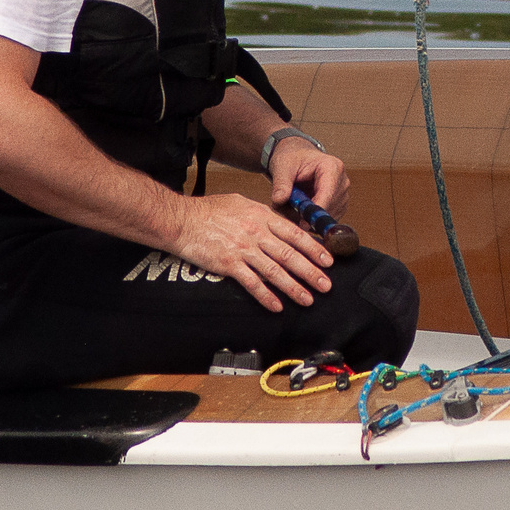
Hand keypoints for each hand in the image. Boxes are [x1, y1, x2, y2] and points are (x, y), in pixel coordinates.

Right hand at [171, 193, 331, 310]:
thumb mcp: (241, 203)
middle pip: (290, 255)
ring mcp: (243, 249)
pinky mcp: (229, 264)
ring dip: (293, 288)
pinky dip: (265, 296)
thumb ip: (261, 215)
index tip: (328, 260)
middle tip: (326, 285)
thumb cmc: (208, 210)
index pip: (295, 234)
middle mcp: (256, 232)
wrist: (181, 220)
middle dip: (311, 272)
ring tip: (308, 299)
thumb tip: (278, 223)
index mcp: (261, 216)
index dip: (314, 249)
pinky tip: (277, 306)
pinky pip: (252, 283)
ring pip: (275, 271)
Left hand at [272, 139, 349, 216]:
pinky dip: (313, 220)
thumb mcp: (282, 167)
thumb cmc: (292, 158)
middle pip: (330, 208)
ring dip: (310, 218)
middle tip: (288, 214)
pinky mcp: (339, 205)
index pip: (328, 194)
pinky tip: (300, 210)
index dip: (316, 211)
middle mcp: (342, 181)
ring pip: (329, 216)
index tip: (302, 223)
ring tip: (292, 208)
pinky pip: (327, 219)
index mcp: (332, 167)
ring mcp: (342, 194)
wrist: (297, 158)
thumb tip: (279, 200)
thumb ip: (281, 184)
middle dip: (309, 215)